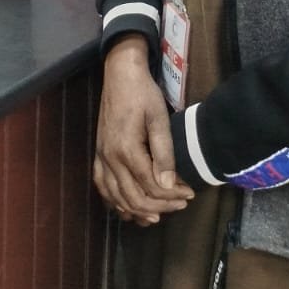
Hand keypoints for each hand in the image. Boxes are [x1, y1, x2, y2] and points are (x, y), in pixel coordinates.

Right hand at [94, 37, 194, 223]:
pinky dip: (114, 201)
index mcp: (126, 149)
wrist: (119, 74)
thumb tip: (168, 185)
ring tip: (157, 214)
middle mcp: (110, 157)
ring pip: (115, 196)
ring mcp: (101, 156)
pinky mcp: (98, 153)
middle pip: (133, 197)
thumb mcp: (159, 119)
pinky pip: (102, 185)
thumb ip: (164, 153)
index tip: (190, 194)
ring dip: (136, 210)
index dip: (171, 195)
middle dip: (159, 206)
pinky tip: (127, 207)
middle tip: (180, 204)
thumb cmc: (143, 93)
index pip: (150, 186)